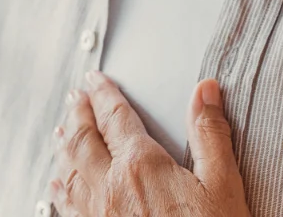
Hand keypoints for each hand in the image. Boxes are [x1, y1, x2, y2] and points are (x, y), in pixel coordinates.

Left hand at [48, 71, 250, 216]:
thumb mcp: (224, 185)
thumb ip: (210, 134)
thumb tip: (204, 90)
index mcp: (141, 166)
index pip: (115, 117)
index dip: (103, 94)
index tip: (94, 79)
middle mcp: (109, 189)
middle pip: (83, 140)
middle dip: (77, 115)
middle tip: (74, 97)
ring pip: (68, 173)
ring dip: (64, 147)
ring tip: (61, 132)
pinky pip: (67, 208)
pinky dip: (60, 189)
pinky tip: (58, 187)